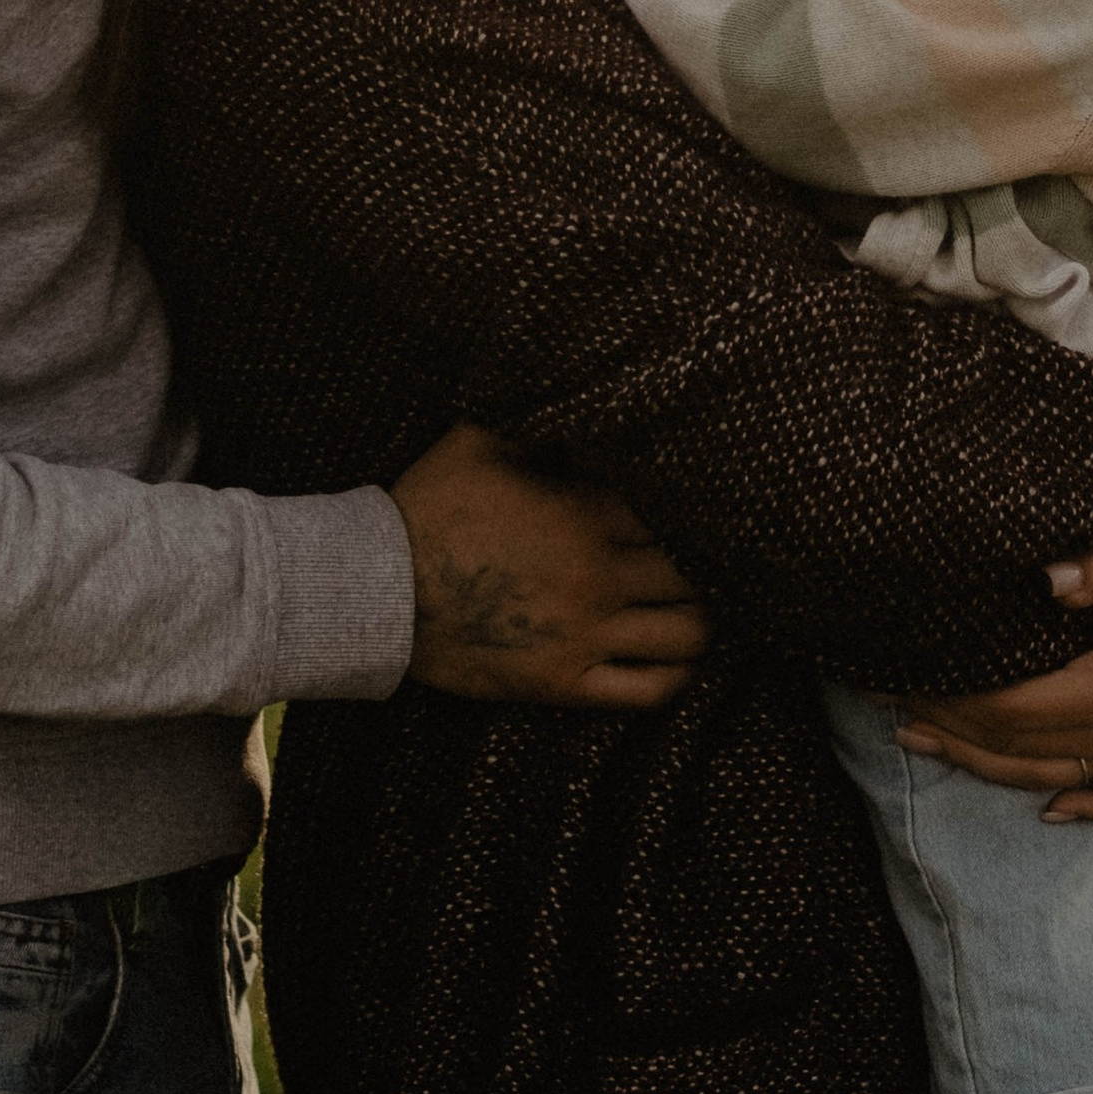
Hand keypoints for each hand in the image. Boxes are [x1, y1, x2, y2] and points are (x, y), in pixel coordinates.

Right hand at [391, 421, 712, 706]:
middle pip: (693, 573)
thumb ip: (540, 425)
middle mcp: (599, 575)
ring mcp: (586, 634)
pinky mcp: (564, 683)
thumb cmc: (427, 507)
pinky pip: (648, 690)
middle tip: (714, 561)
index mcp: (586, 511)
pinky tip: (684, 661)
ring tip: (705, 609)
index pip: (674, 511)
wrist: (378, 590)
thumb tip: (579, 403)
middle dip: (708, 565)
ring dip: (705, 620)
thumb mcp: (480, 439)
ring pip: (686, 635)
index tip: (701, 509)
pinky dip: (680, 676)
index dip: (694, 510)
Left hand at [892, 527, 1092, 816]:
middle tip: (884, 704)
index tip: (900, 678)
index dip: (953, 700)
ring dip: (985, 764)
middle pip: (1022, 747)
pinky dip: (1085, 807)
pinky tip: (1046, 809)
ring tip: (921, 742)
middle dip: (950, 729)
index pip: (1015, 710)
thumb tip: (1041, 579)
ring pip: (1056, 775)